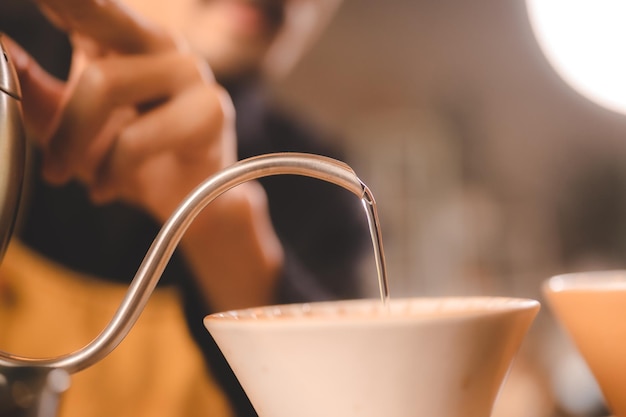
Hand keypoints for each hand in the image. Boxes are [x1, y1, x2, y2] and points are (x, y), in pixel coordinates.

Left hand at [6, 0, 283, 310]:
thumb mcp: (71, 123)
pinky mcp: (210, 112)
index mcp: (124, 38)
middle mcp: (159, 43)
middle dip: (67, 3)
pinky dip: (109, 170)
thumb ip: (33, 87)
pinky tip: (102, 188)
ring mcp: (190, 73)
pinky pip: (136, 138)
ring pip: (105, 83)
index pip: (87, 4)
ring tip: (57, 172)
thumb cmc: (132, 156)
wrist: (190, 201)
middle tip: (40, 1)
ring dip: (69, 138)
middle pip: (99, 11)